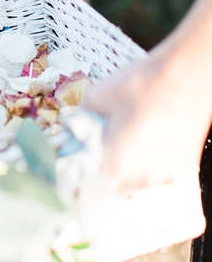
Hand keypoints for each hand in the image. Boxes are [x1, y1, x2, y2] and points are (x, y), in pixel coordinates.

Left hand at [83, 45, 205, 194]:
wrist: (187, 76)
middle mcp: (144, 178)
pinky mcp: (185, 166)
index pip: (90, 184)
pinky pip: (159, 171)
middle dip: (105, 168)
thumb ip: (80, 119)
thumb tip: (75, 125)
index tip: (80, 159)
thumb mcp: (95, 98)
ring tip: (127, 138)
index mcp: (117, 166)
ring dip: (128, 166)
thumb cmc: (141, 86)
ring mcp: (168, 175)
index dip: (83, 170)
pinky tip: (147, 138)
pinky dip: (149, 161)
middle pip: (115, 185)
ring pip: (138, 180)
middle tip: (102, 145)